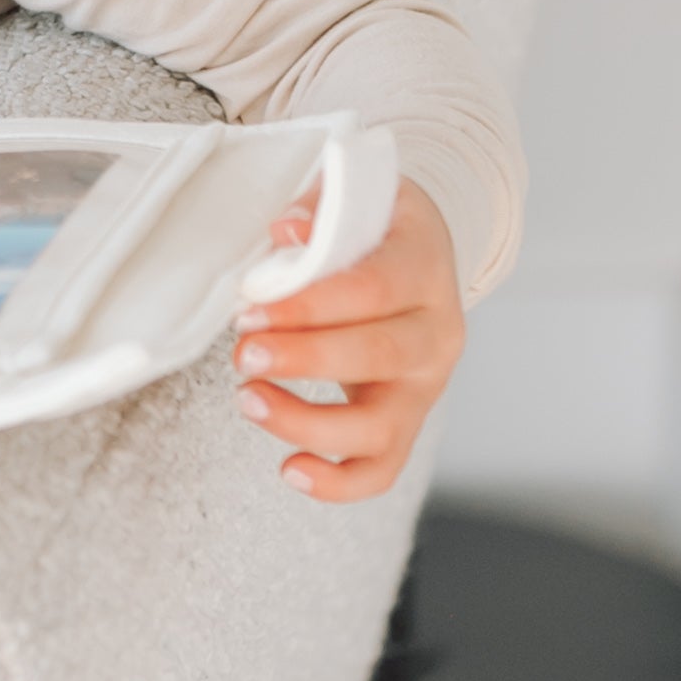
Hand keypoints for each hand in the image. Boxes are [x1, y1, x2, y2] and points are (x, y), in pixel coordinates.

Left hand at [236, 173, 463, 500]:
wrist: (417, 253)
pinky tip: (289, 469)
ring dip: (307, 422)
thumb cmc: (372, 226)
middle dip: (302, 360)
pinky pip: (381, 470)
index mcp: (424, 269)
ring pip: (380, 427)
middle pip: (377, 357)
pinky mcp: (407, 422)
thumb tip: (287, 231)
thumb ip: (320, 208)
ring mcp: (426, 386)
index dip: (308, 306)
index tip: (252, 309)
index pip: (372, 291)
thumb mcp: (354, 197)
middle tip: (243, 353)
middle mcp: (437, 334)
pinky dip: (338, 483)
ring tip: (249, 399)